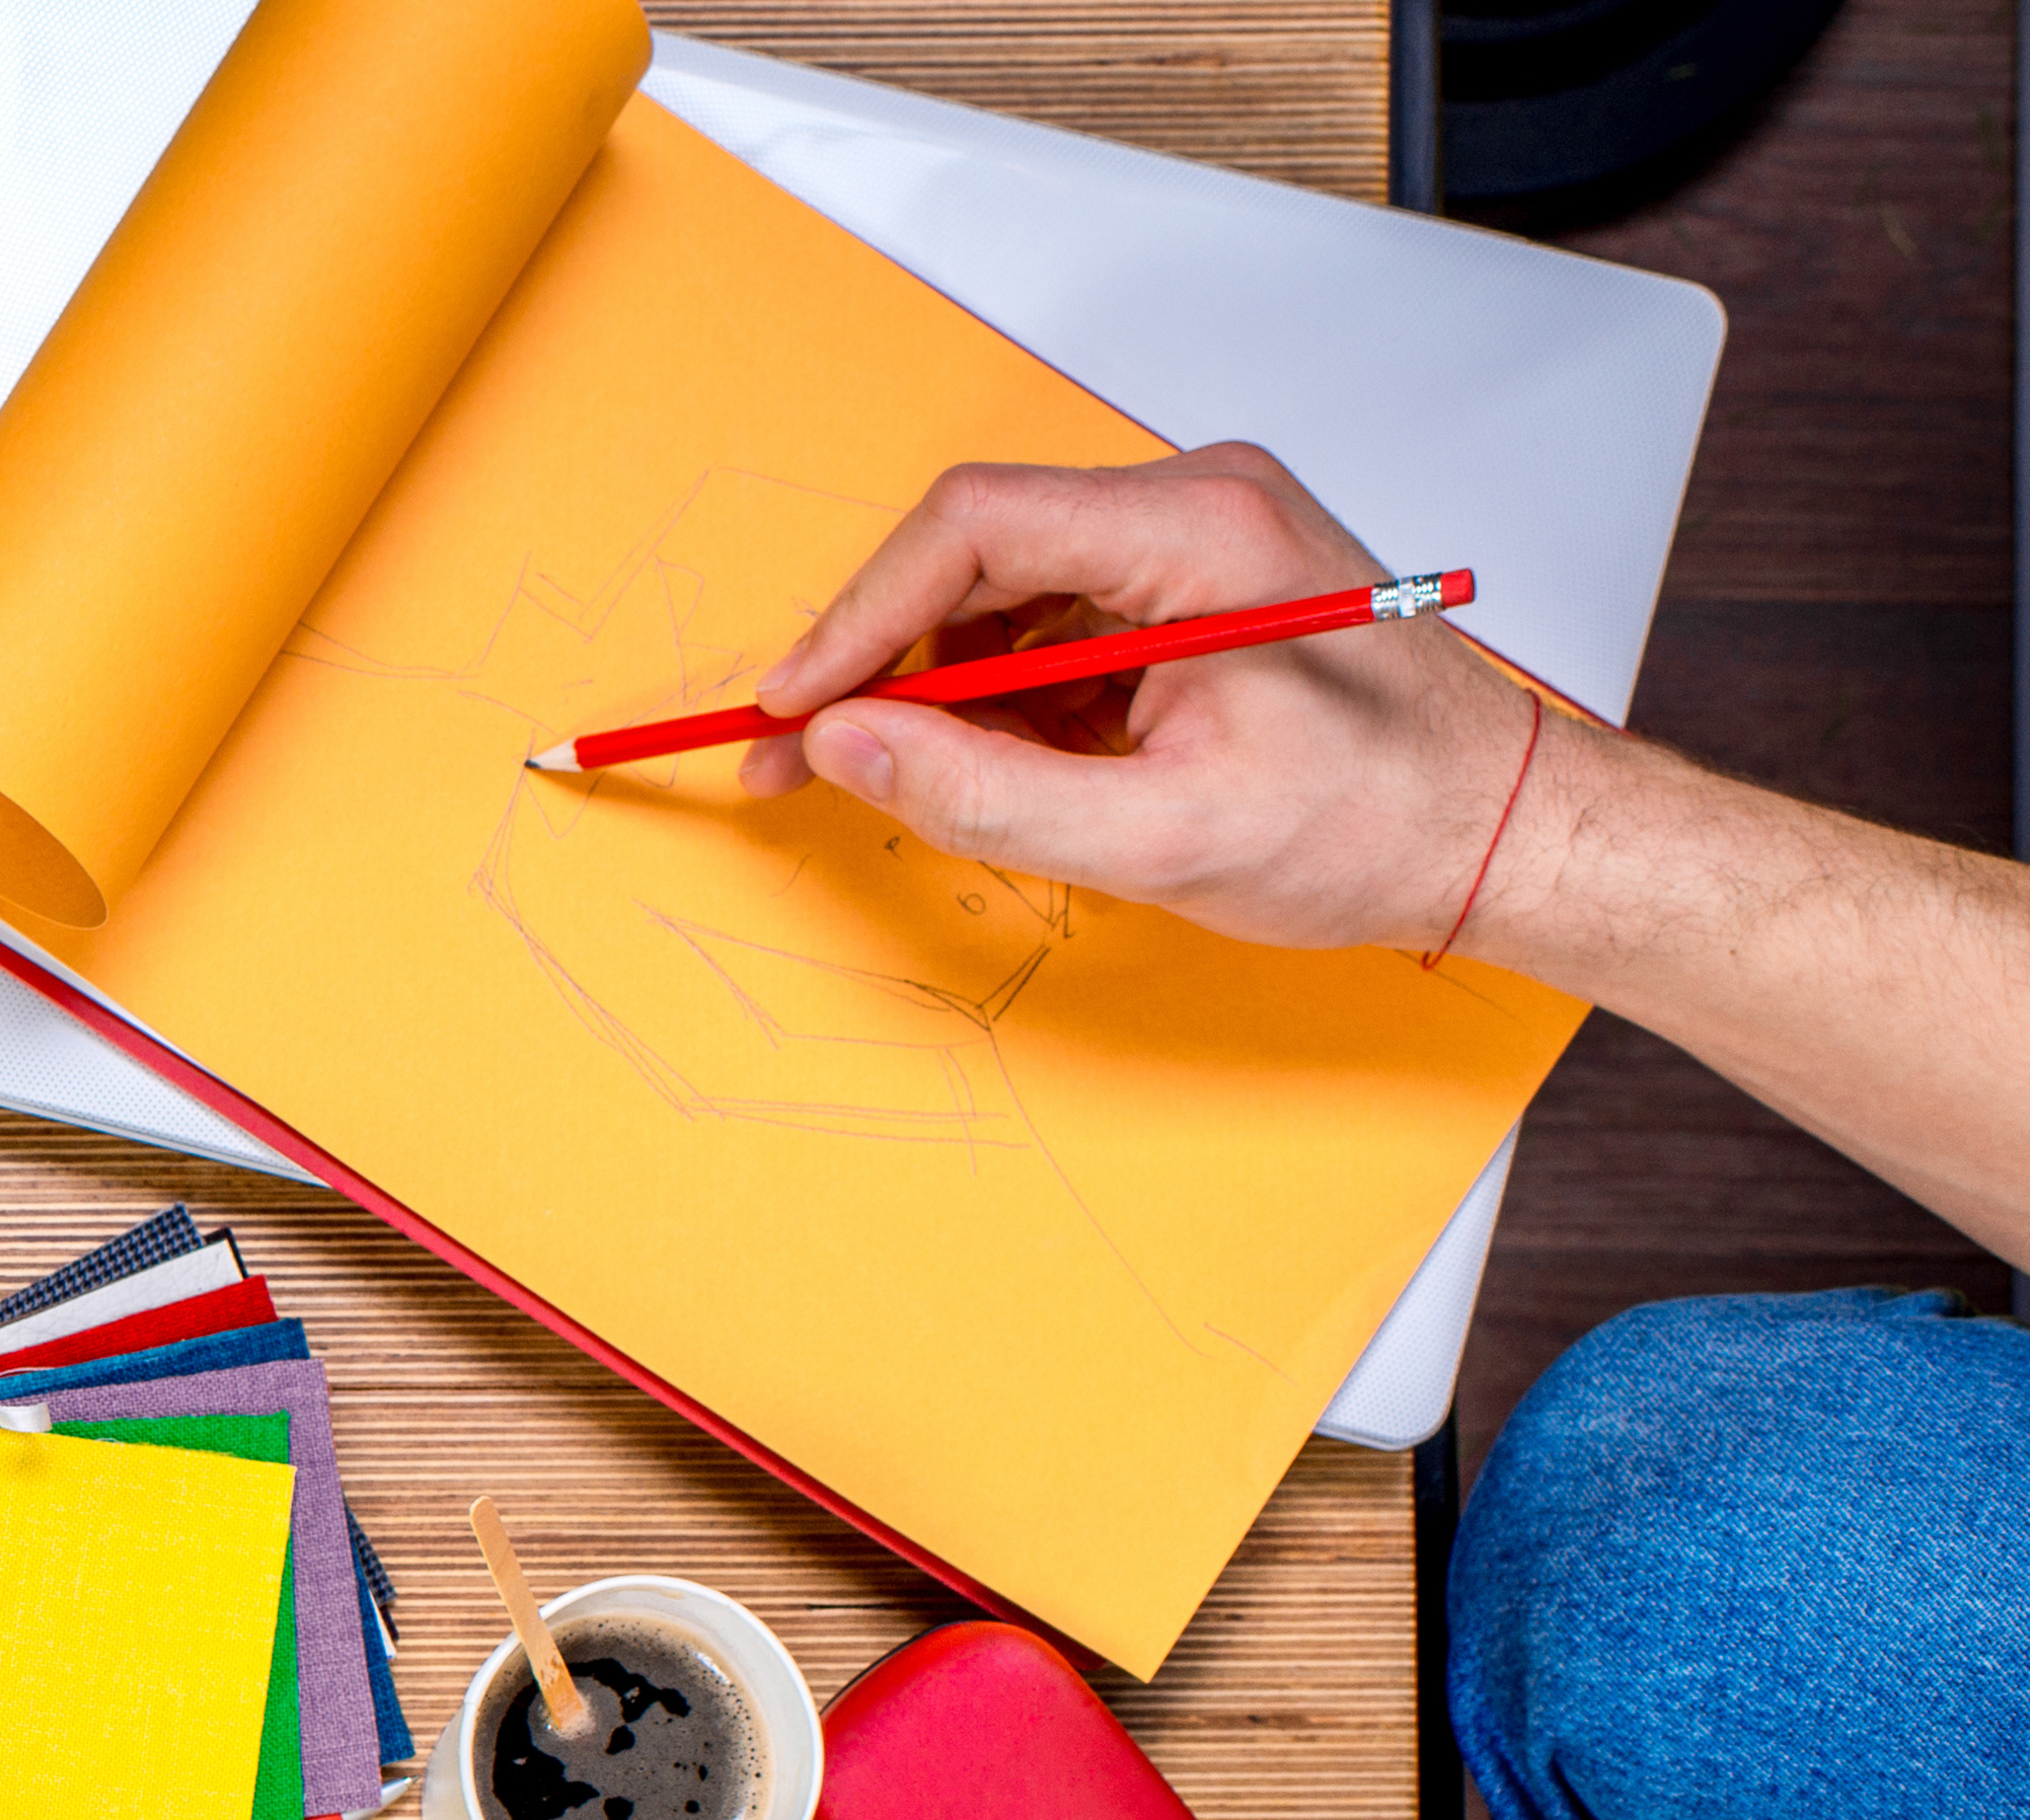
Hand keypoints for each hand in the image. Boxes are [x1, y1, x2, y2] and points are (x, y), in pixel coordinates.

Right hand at [732, 441, 1554, 953]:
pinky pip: (1058, 621)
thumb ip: (986, 795)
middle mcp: (1199, 506)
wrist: (1499, 830)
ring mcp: (1199, 540)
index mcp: (1200, 533)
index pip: (972, 527)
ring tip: (932, 784)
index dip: (857, 618)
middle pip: (979, 551)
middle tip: (810, 758)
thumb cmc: (1378, 823)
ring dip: (947, 688)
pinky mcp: (1195, 586)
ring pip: (1009, 590)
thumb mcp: (1162, 838)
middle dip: (883, 661)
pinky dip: (1009, 698)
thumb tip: (847, 751)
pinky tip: (1014, 769)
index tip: (793, 706)